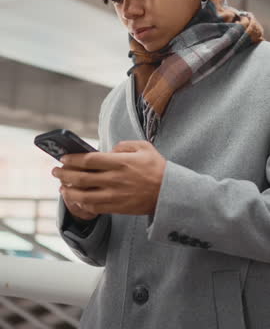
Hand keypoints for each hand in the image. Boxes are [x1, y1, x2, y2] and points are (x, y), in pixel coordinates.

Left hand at [51, 140, 165, 215]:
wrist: (170, 193)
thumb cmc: (157, 167)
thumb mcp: (144, 147)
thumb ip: (124, 145)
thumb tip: (109, 150)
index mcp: (120, 162)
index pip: (89, 160)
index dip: (73, 159)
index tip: (63, 158)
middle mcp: (115, 179)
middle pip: (82, 178)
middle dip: (64, 174)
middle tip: (55, 171)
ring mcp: (115, 195)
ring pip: (84, 195)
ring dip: (69, 192)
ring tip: (61, 188)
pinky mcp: (117, 207)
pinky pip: (94, 207)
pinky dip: (81, 204)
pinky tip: (76, 199)